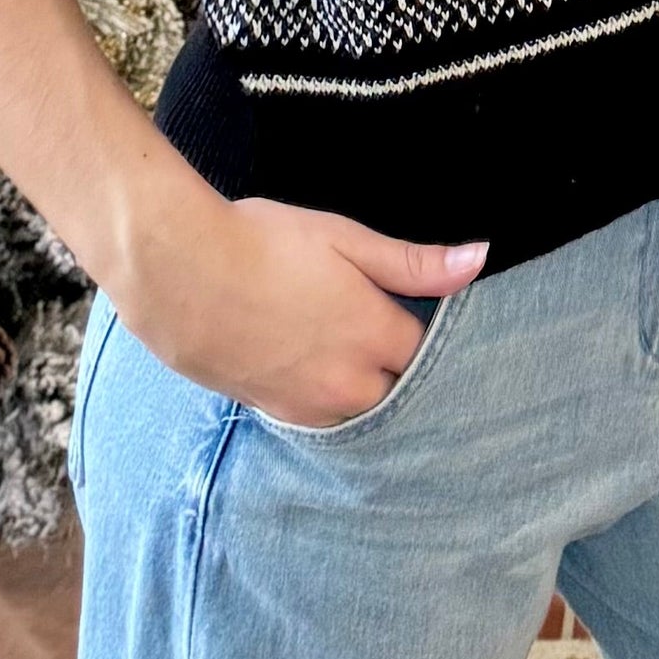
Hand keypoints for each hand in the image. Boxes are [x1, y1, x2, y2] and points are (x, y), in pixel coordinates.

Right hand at [110, 176, 488, 427]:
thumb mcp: (344, 239)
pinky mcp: (274, 411)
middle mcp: (351, 382)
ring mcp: (311, 403)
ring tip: (344, 350)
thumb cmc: (262, 242)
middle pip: (399, 388)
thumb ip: (414, 262)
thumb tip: (480, 259)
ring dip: (363, 387)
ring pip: (360, 409)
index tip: (411, 310)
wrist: (178, 270)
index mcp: (377, 335)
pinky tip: (311, 368)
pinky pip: (320, 420)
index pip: (429, 351)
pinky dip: (325, 400)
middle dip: (396, 365)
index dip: (422, 328)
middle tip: (376, 330)